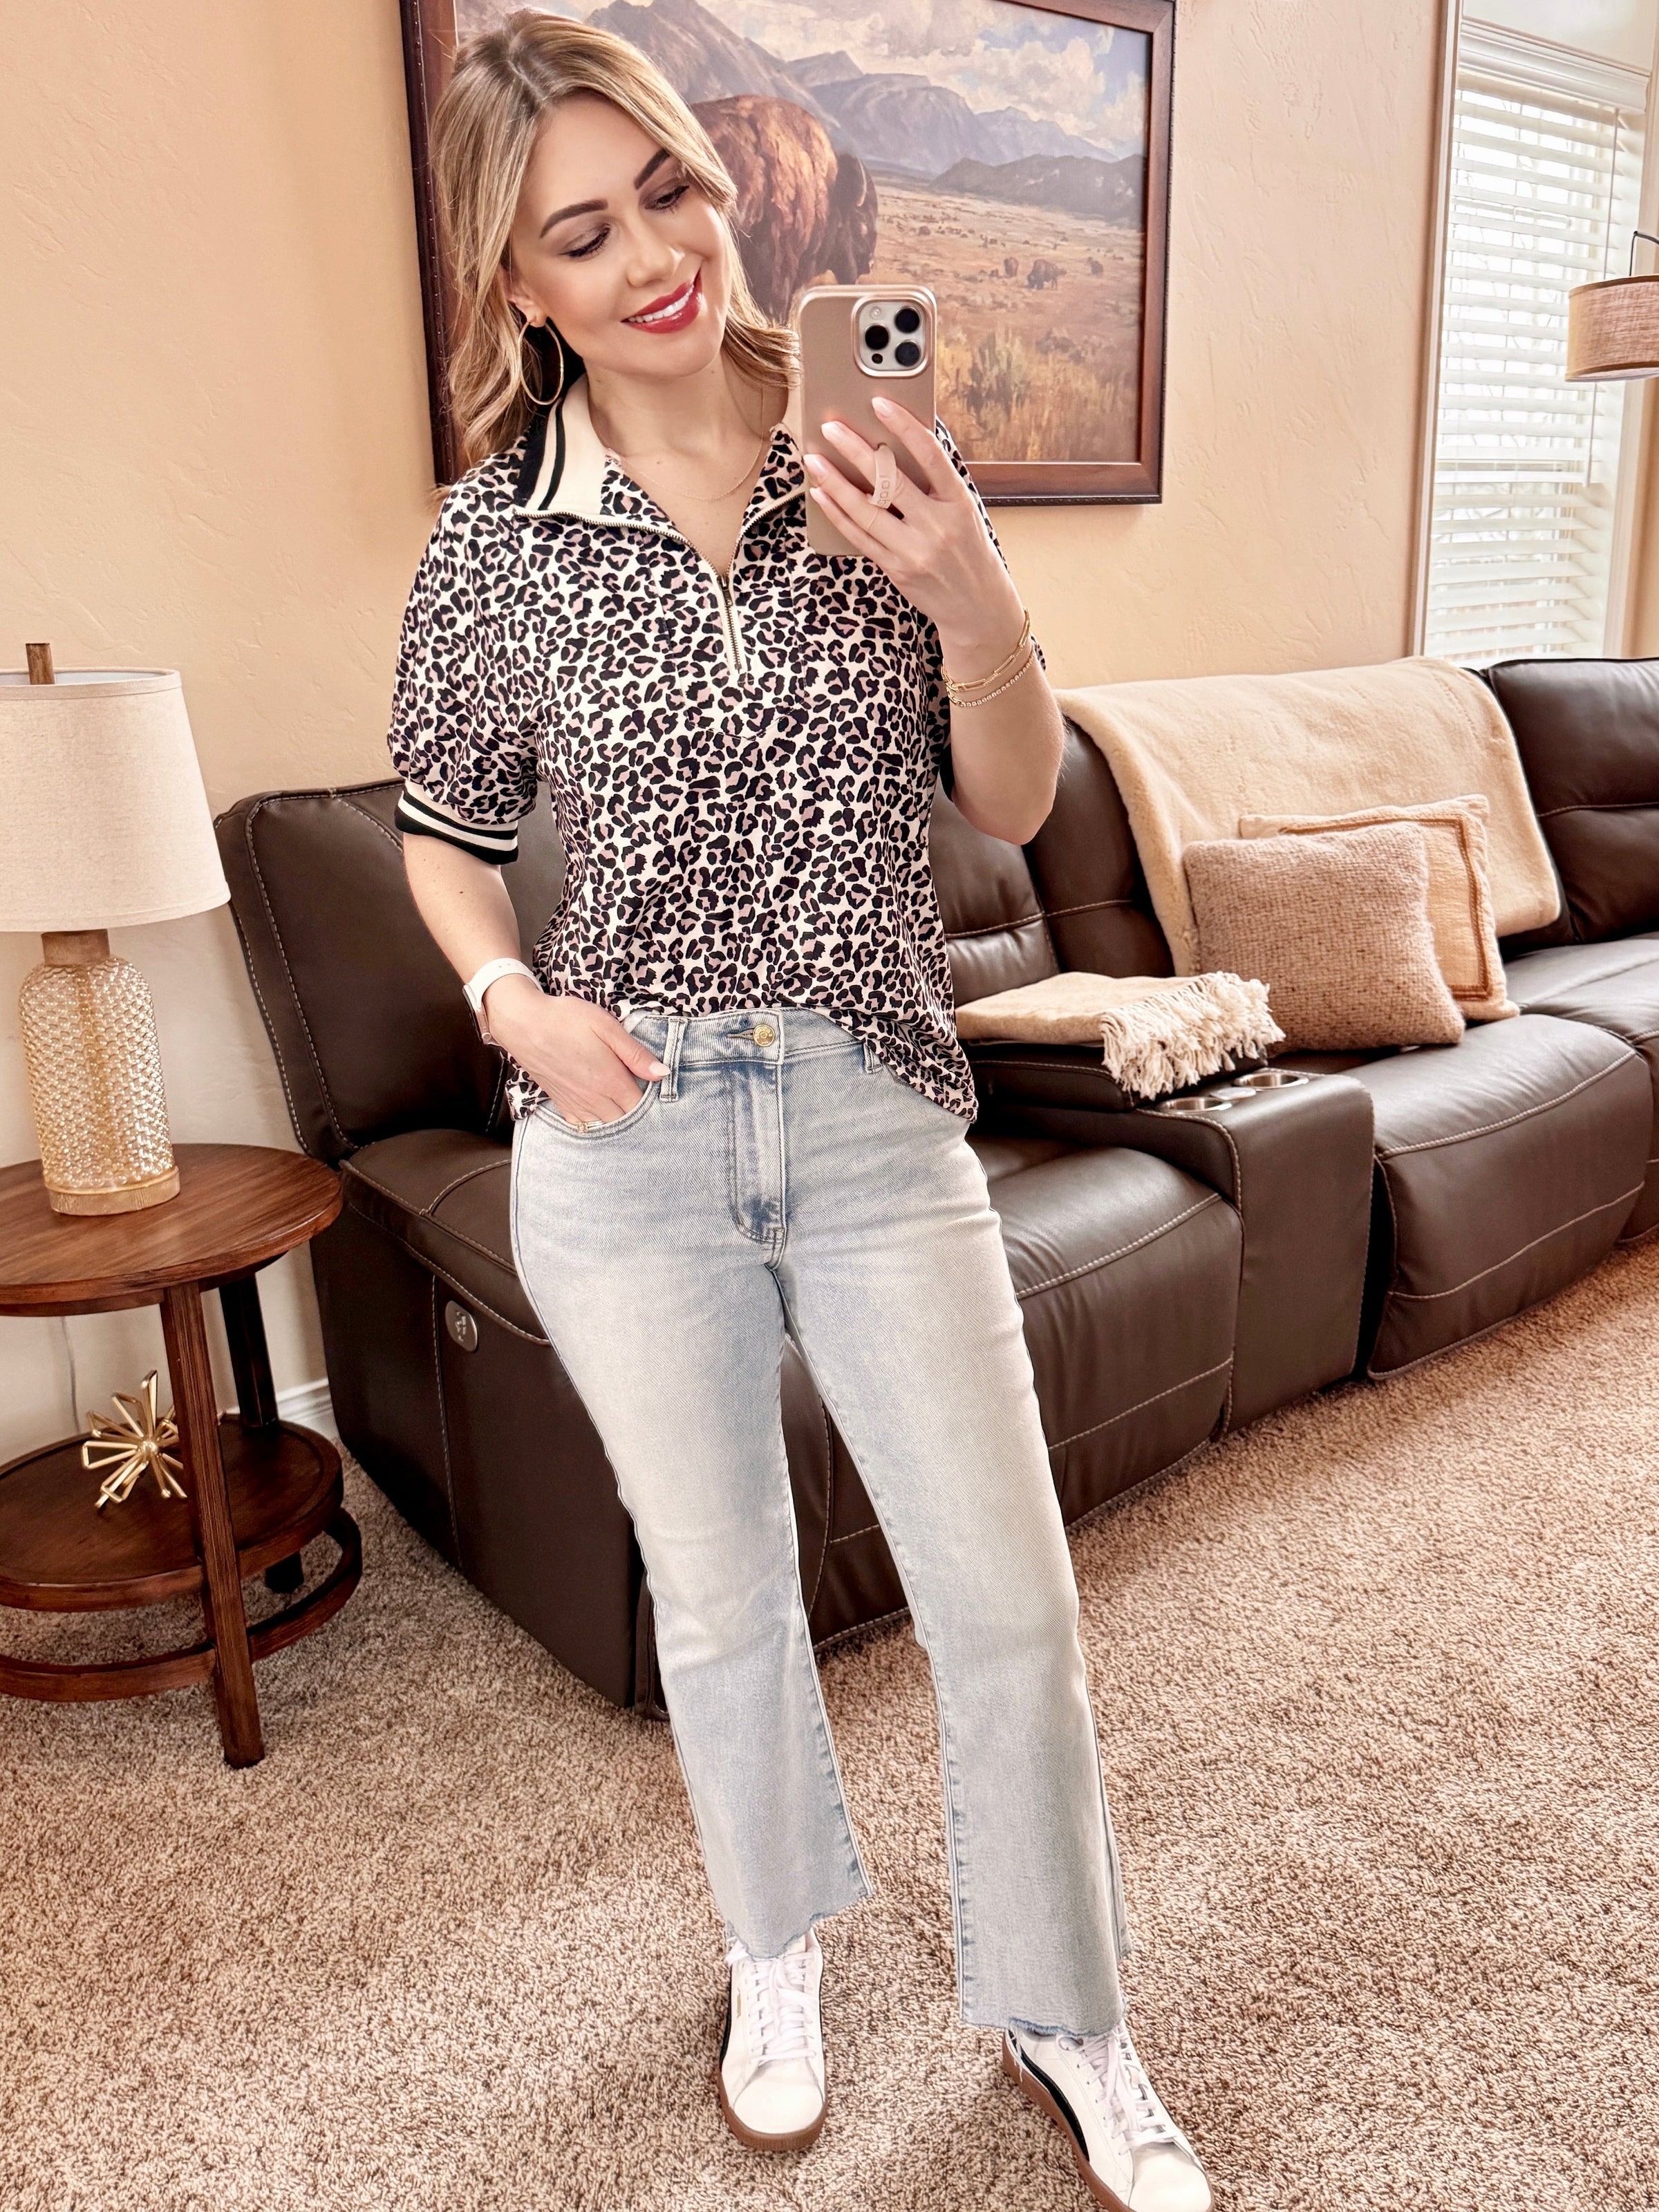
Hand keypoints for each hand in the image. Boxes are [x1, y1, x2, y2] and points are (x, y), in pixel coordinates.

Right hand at [484, 978, 666, 1125]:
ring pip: (606, 1126)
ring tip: (623, 1103)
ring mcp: (576, 1104)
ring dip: (618, 1119)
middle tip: (643, 1095)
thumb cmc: (566, 1019)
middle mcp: (594, 1099)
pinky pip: (584, 1125)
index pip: (642, 1106)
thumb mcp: (606, 1026)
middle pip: (626, 1120)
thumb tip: (662, 1073)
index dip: (654, 1101)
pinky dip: (596, 1121)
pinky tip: (599, 1108)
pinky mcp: (561, 1104)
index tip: (658, 1090)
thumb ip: (635, 1053)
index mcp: (610, 1080)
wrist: (523, 1024)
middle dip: (638, 1113)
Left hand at [804, 398, 1024, 675]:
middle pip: (890, 481)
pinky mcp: (896, 570)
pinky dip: (838, 513)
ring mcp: (915, 551)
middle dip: (856, 450)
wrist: (979, 609)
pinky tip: (821, 494)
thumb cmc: (969, 553)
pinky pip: (859, 537)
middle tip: (831, 427)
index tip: (879, 403)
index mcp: (960, 503)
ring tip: (814, 459)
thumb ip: (935, 485)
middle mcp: (938, 526)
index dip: (903, 426)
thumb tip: (895, 446)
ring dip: (835, 482)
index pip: (930, 455)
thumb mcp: (965, 513)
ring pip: (867, 510)